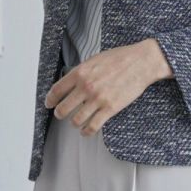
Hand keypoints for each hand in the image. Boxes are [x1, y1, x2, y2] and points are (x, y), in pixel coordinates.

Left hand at [45, 39, 172, 135]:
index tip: (49, 104)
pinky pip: (92, 126)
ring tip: (76, 122)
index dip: (50, 100)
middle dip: (59, 114)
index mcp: (80, 72)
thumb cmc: (120, 58)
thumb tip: (71, 82)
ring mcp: (98, 99)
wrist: (141, 62)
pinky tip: (86, 131)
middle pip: (63, 108)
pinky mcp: (110, 108)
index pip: (57, 90)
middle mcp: (86, 86)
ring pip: (76, 120)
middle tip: (60, 115)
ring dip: (74, 123)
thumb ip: (82, 72)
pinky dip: (86, 132)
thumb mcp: (95, 60)